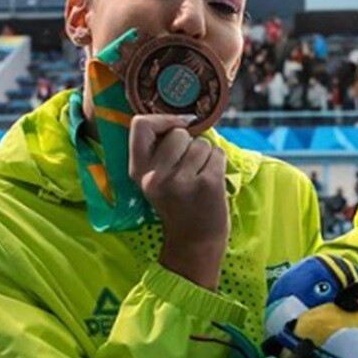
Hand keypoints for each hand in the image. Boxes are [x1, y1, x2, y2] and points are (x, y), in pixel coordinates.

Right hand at [128, 114, 228, 288]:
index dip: (162, 120)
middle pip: (179, 133)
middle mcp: (156, 176)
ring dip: (206, 155)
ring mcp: (181, 181)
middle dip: (190, 143)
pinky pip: (218, 154)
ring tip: (199, 177)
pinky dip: (219, 163)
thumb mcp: (156, 179)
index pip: (140, 125)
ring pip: (202, 143)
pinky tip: (211, 182)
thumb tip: (182, 116)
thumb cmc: (178, 203)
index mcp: (138, 171)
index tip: (177, 126)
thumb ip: (160, 150)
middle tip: (189, 168)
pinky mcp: (207, 184)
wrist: (195, 241)